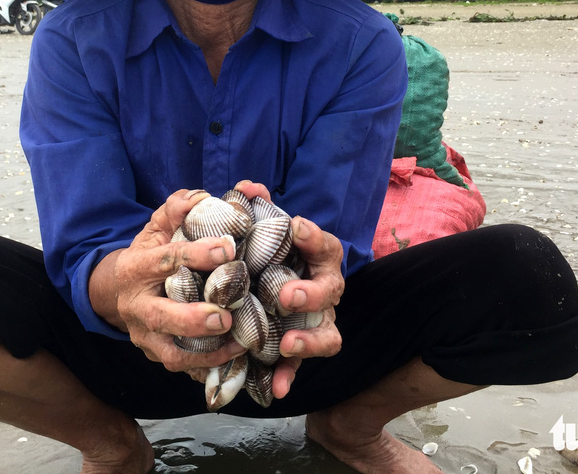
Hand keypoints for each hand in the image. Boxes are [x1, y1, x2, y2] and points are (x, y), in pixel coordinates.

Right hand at [89, 189, 246, 372]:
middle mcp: (136, 306)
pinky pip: (182, 368)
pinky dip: (208, 368)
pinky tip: (235, 360)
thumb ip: (176, 210)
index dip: (195, 254)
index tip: (228, 249)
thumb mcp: (156, 228)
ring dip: (206, 352)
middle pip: (161, 317)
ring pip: (171, 353)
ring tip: (238, 344)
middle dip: (194, 318)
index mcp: (136, 268)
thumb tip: (201, 197)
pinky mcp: (157, 355)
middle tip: (225, 316)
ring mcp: (144, 336)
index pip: (164, 260)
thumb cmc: (148, 255)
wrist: (117, 290)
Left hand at [234, 181, 344, 398]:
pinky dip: (289, 377)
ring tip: (288, 343)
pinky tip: (276, 388)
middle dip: (310, 293)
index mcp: (316, 257)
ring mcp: (315, 322)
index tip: (295, 227)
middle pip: (330, 291)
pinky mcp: (300, 349)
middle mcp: (323, 290)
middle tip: (286, 294)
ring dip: (309, 341)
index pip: (324, 244)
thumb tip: (247, 188)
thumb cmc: (265, 255)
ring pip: (328, 336)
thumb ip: (256, 209)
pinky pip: (299, 367)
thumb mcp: (260, 231)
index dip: (313, 237)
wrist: (262, 287)